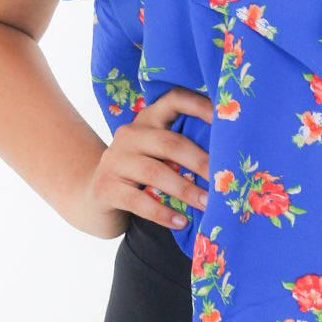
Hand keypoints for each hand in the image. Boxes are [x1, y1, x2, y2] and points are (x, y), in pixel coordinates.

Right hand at [73, 86, 213, 238]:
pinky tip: (182, 222)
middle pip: (170, 143)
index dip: (200, 106)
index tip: (227, 120)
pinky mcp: (106, 188)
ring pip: (156, 173)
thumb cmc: (139, 173)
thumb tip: (229, 157)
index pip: (174, 99)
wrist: (92, 197)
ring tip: (208, 204)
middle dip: (200, 162)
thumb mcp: (157, 153)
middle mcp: (130, 134)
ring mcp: (115, 160)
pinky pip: (139, 201)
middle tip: (223, 180)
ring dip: (186, 190)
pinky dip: (163, 213)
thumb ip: (182, 147)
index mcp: (148, 119)